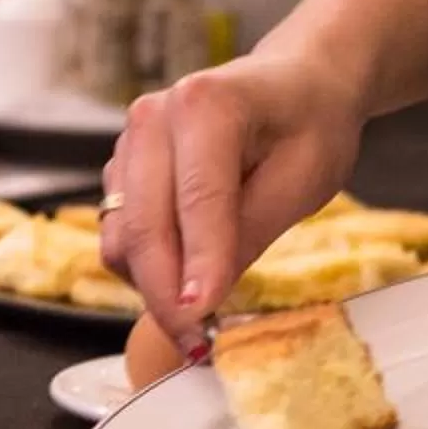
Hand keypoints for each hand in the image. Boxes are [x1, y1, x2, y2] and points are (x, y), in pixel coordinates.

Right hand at [101, 52, 371, 348]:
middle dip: (166, 295)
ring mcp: (129, 144)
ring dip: (153, 287)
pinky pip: (119, 235)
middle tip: (196, 343)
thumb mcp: (304, 179)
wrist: (296, 85)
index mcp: (205, 104)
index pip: (197, 201)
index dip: (198, 266)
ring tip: (200, 317)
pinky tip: (186, 279)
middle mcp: (153, 118)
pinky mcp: (122, 170)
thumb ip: (251, 233)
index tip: (201, 319)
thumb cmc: (308, 124)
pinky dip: (147, 269)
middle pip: (143, 227)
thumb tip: (205, 296)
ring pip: (121, 239)